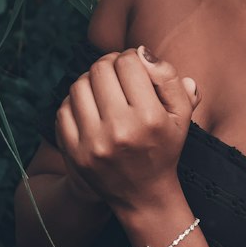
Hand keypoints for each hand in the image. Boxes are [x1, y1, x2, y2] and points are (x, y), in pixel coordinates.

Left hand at [54, 47, 200, 214]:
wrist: (144, 195)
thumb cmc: (164, 147)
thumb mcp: (182, 115)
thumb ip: (169, 78)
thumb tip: (141, 52)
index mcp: (150, 118)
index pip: (128, 62)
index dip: (131, 57)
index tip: (135, 68)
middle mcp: (120, 130)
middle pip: (100, 69)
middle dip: (109, 64)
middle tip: (117, 74)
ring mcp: (94, 143)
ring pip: (79, 85)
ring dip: (91, 81)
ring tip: (103, 89)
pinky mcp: (76, 152)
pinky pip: (64, 109)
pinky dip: (75, 102)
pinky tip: (90, 107)